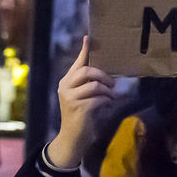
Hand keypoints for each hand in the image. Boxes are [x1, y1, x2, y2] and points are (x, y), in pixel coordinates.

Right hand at [47, 36, 115, 168]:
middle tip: (112, 84)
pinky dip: (106, 101)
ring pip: (94, 85)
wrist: (72, 138)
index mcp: (66, 82)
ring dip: (107, 91)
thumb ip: (89, 84)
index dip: (84, 50)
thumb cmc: (81, 116)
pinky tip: (107, 105)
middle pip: (87, 71)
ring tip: (110, 97)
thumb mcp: (83, 97)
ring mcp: (70, 98)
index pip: (77, 63)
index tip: (89, 37)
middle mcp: (65, 88)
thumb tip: (103, 71)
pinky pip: (99, 99)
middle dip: (103, 76)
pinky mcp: (79, 109)